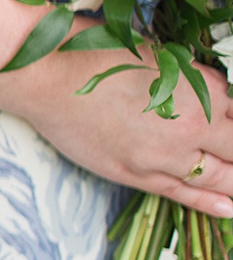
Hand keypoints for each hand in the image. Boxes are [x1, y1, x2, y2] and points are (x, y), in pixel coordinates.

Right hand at [0, 41, 232, 216]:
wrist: (46, 76)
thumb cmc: (96, 51)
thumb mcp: (159, 54)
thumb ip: (191, 80)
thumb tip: (211, 95)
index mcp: (203, 91)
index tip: (229, 121)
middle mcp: (192, 127)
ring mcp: (164, 155)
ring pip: (218, 177)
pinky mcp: (135, 174)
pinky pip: (182, 193)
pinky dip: (209, 203)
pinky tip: (228, 207)